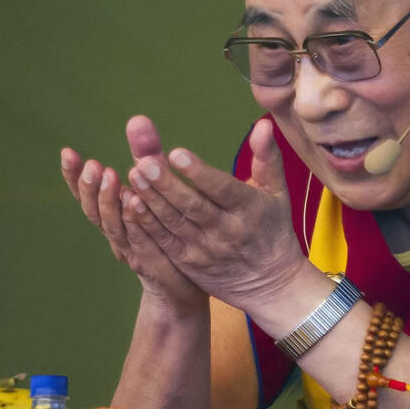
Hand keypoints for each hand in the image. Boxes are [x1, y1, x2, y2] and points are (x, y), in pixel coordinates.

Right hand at [60, 128, 205, 313]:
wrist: (183, 290)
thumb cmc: (168, 235)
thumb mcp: (156, 190)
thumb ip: (148, 157)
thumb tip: (137, 118)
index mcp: (114, 218)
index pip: (87, 195)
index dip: (74, 177)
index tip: (67, 152)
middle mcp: (117, 235)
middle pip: (94, 211)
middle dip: (90, 187)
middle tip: (93, 165)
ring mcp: (133, 251)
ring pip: (115, 227)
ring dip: (110, 202)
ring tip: (111, 176)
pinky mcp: (154, 264)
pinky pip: (142, 242)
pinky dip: (136, 223)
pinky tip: (136, 203)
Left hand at [123, 116, 309, 308]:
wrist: (271, 283)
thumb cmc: (273, 228)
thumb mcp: (278, 193)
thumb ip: (267, 157)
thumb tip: (263, 125)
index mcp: (250, 209)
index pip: (222, 189)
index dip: (199, 173)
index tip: (177, 153)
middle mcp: (227, 231)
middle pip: (193, 207)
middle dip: (166, 185)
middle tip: (143, 163)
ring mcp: (206, 250)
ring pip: (175, 223)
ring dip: (152, 200)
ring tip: (134, 176)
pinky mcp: (189, 263)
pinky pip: (164, 242)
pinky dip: (147, 224)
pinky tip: (131, 205)